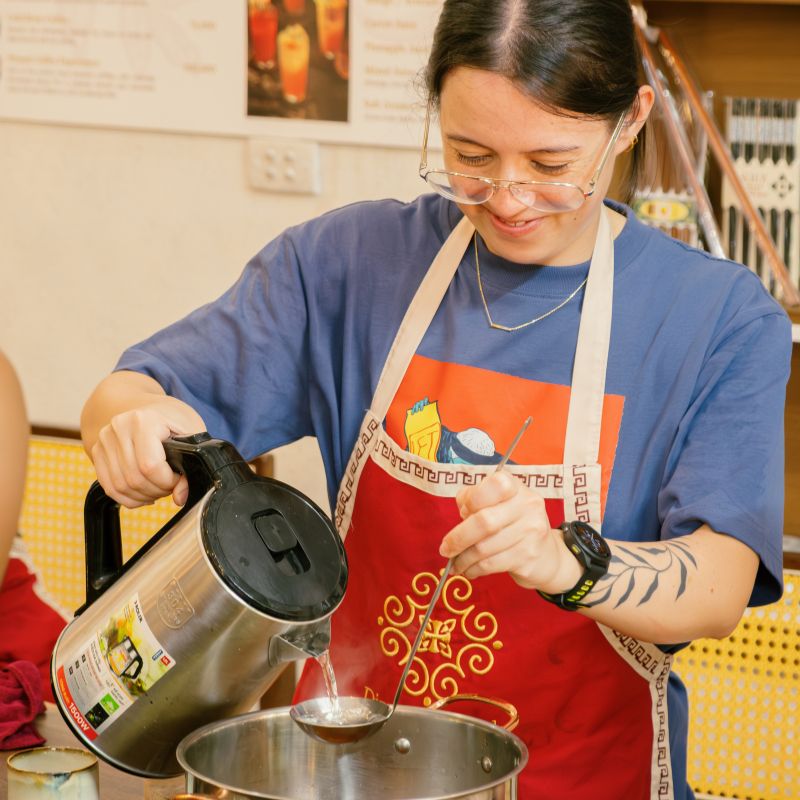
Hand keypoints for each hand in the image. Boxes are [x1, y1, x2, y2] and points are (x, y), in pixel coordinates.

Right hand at [90, 400, 204, 508]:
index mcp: (143, 420)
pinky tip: (144, 493)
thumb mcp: (192, 434)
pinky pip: (109, 487)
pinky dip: (128, 497)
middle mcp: (119, 428)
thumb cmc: (173, 419)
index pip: (149, 466)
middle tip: (170, 485)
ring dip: (143, 496)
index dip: (167, 481)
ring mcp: (105, 440)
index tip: (178, 478)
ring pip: (120, 486)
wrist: (148, 407)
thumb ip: (191, 465)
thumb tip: (180, 497)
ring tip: (158, 488)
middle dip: (157, 490)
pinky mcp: (97, 451)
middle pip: (134, 478)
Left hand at [439, 471, 580, 591]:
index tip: (463, 512)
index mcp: (516, 487)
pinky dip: (474, 569)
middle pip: (484, 521)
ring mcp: (531, 532)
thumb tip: (462, 511)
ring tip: (455, 563)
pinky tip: (469, 570)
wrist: (546, 555)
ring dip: (463, 559)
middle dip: (458, 538)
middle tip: (445, 549)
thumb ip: (473, 499)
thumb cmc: (511, 524)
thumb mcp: (495, 504)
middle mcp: (528, 505)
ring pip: (484, 547)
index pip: (494, 485)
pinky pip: (491, 564)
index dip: (473, 499)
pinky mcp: (528, 557)